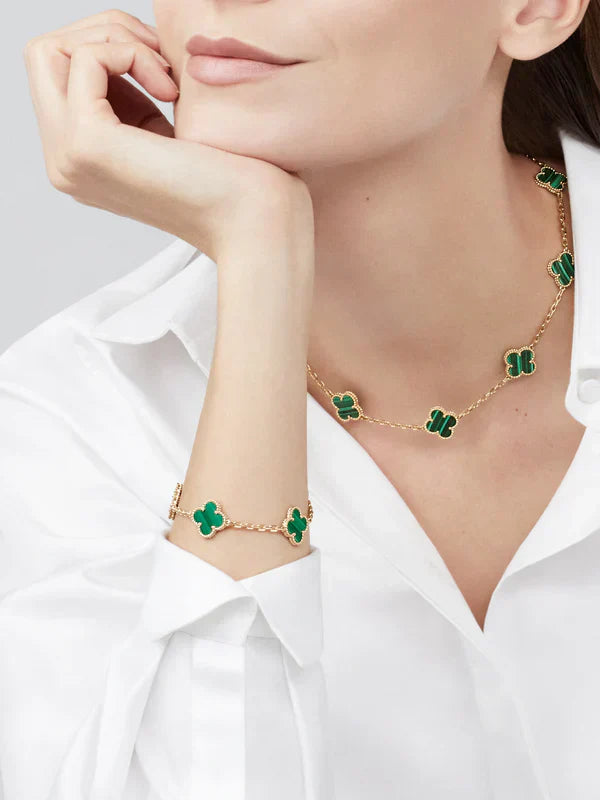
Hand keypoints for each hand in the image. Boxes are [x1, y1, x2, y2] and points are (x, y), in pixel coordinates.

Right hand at [22, 8, 313, 262]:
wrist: (255, 220)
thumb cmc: (230, 181)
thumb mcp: (163, 129)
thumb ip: (128, 97)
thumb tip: (117, 41)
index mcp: (79, 161)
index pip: (58, 73)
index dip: (108, 49)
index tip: (163, 70)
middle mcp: (63, 163)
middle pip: (46, 55)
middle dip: (105, 35)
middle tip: (162, 62)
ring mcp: (69, 157)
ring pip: (53, 50)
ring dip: (117, 42)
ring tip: (168, 81)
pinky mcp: (87, 144)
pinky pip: (85, 59)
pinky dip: (130, 55)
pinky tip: (170, 93)